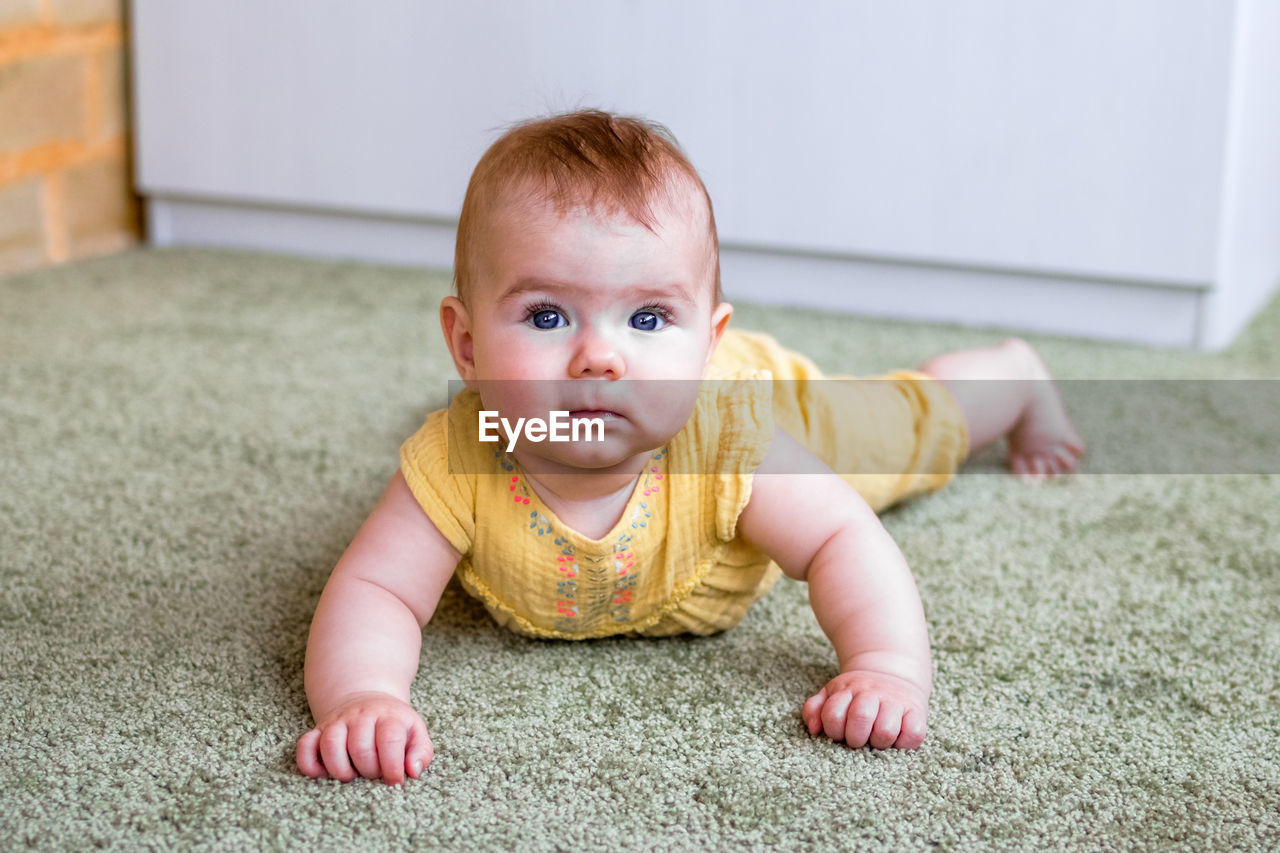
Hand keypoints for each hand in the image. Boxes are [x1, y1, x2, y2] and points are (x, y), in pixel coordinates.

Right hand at [296, 692, 432, 783]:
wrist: (367, 699)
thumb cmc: (394, 725)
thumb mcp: (415, 733)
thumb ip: (421, 752)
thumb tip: (413, 772)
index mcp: (389, 716)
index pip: (389, 740)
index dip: (392, 767)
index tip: (394, 781)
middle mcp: (361, 716)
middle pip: (360, 747)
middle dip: (368, 771)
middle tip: (373, 775)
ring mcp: (337, 722)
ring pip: (330, 744)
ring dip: (340, 770)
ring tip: (351, 776)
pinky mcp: (318, 730)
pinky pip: (305, 746)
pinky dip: (309, 764)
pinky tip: (325, 773)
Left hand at [802, 670, 927, 749]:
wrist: (893, 671)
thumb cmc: (858, 694)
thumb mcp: (833, 693)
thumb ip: (816, 709)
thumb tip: (814, 729)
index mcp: (848, 689)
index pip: (833, 715)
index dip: (833, 731)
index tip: (839, 733)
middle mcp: (873, 693)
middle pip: (860, 719)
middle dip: (855, 738)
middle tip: (858, 739)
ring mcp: (896, 702)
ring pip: (885, 731)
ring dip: (878, 742)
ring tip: (877, 738)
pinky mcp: (918, 713)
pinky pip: (913, 735)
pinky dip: (904, 743)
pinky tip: (896, 738)